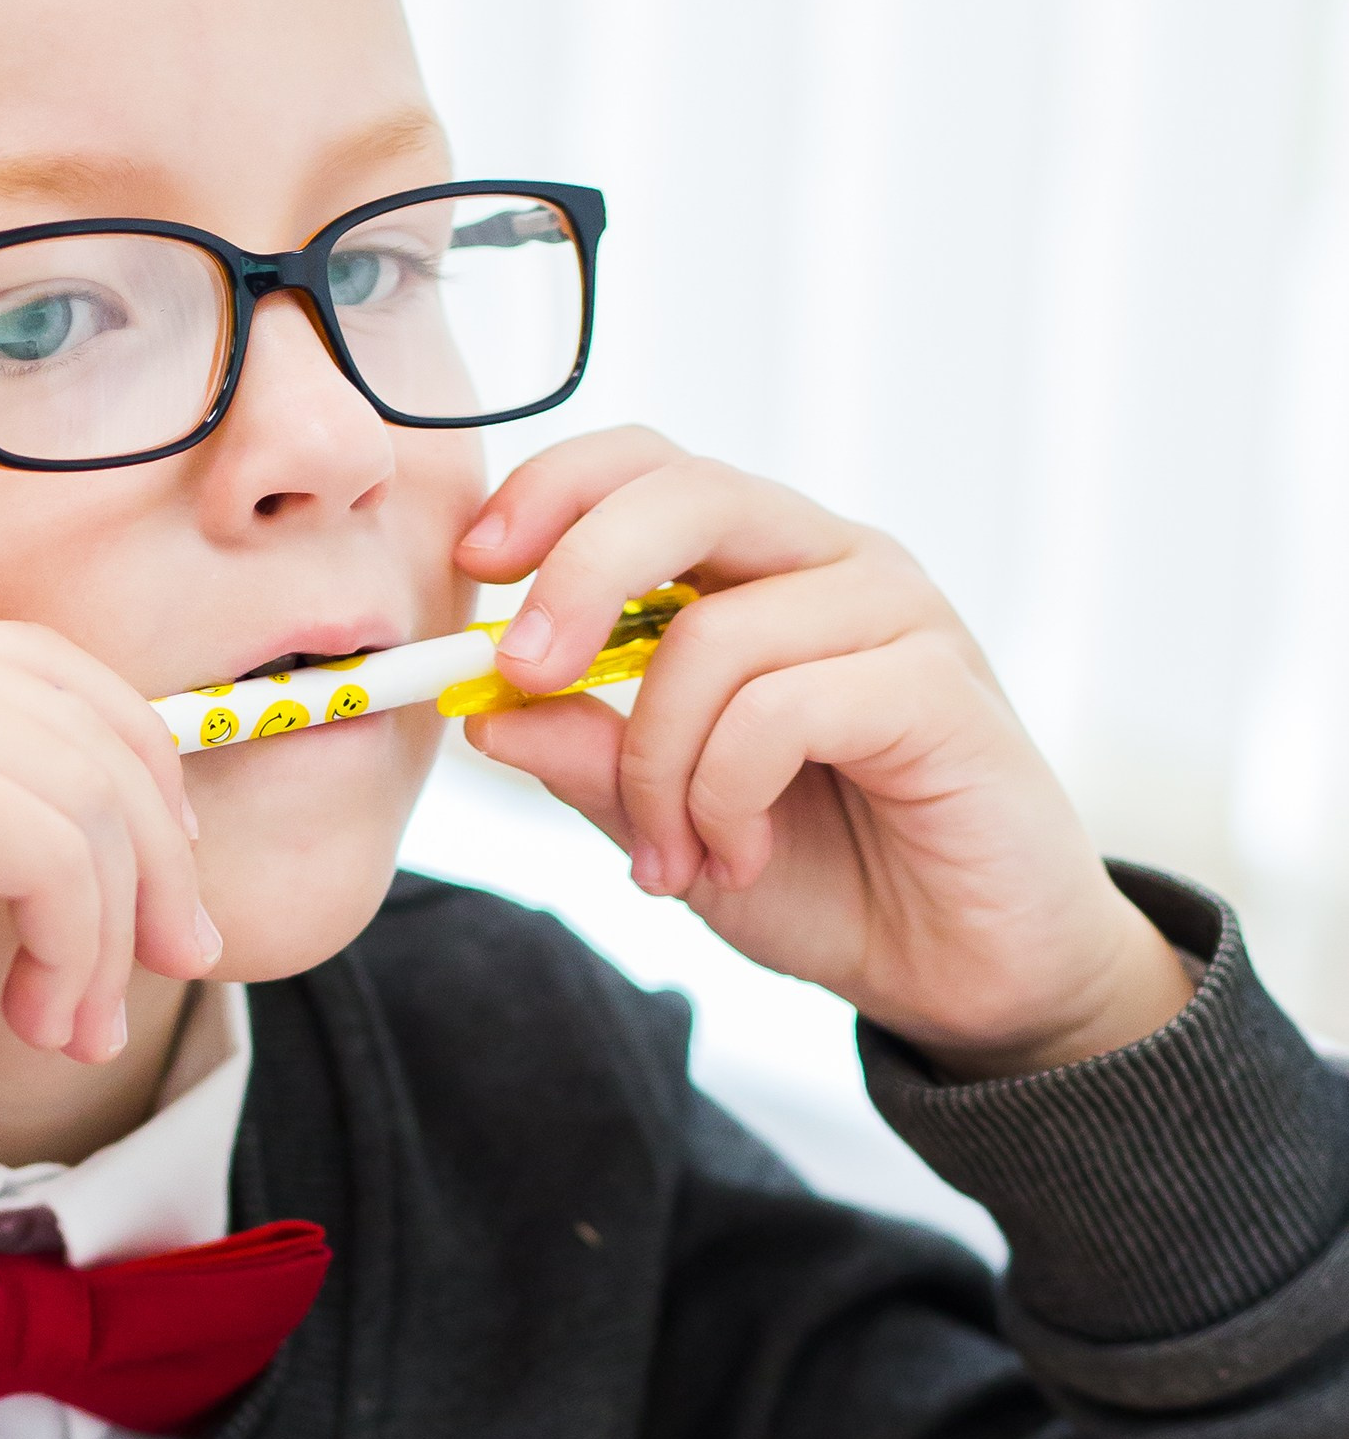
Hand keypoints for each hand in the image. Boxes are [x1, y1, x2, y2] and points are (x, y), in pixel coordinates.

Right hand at [0, 602, 217, 1081]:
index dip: (131, 765)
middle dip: (153, 851)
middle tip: (179, 960)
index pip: (43, 670)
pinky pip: (51, 856)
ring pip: (81, 797)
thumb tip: (96, 848)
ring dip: (108, 930)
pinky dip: (73, 949)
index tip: (162, 878)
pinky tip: (35, 1018)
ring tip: (74, 1028)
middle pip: (84, 722)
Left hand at [456, 428, 1194, 1074]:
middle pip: (682, 494)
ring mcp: (895, 614)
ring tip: (674, 861)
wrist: (964, 972)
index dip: (552, 493)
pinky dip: (727, 795)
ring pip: (713, 634)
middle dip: (576, 578)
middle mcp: (829, 563)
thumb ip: (590, 762)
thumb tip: (484, 709)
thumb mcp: (669, 825)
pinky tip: (742, 857)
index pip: (648, 466)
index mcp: (758, 569)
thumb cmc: (829, 877)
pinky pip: (781, 707)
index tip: (473, 567)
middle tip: (519, 676)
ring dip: (658, 767)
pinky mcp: (939, 686)